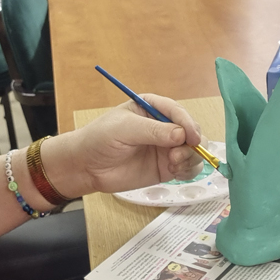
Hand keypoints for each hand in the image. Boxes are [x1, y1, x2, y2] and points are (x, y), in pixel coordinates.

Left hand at [42, 94, 205, 197]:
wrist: (86, 166)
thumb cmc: (99, 139)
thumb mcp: (124, 129)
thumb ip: (153, 131)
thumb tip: (182, 135)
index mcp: (152, 107)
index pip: (178, 112)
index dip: (188, 124)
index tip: (191, 137)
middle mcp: (163, 126)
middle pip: (191, 131)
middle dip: (191, 143)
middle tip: (177, 156)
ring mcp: (166, 147)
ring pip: (193, 150)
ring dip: (190, 157)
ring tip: (174, 165)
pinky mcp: (166, 167)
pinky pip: (188, 167)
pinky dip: (189, 170)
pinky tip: (177, 172)